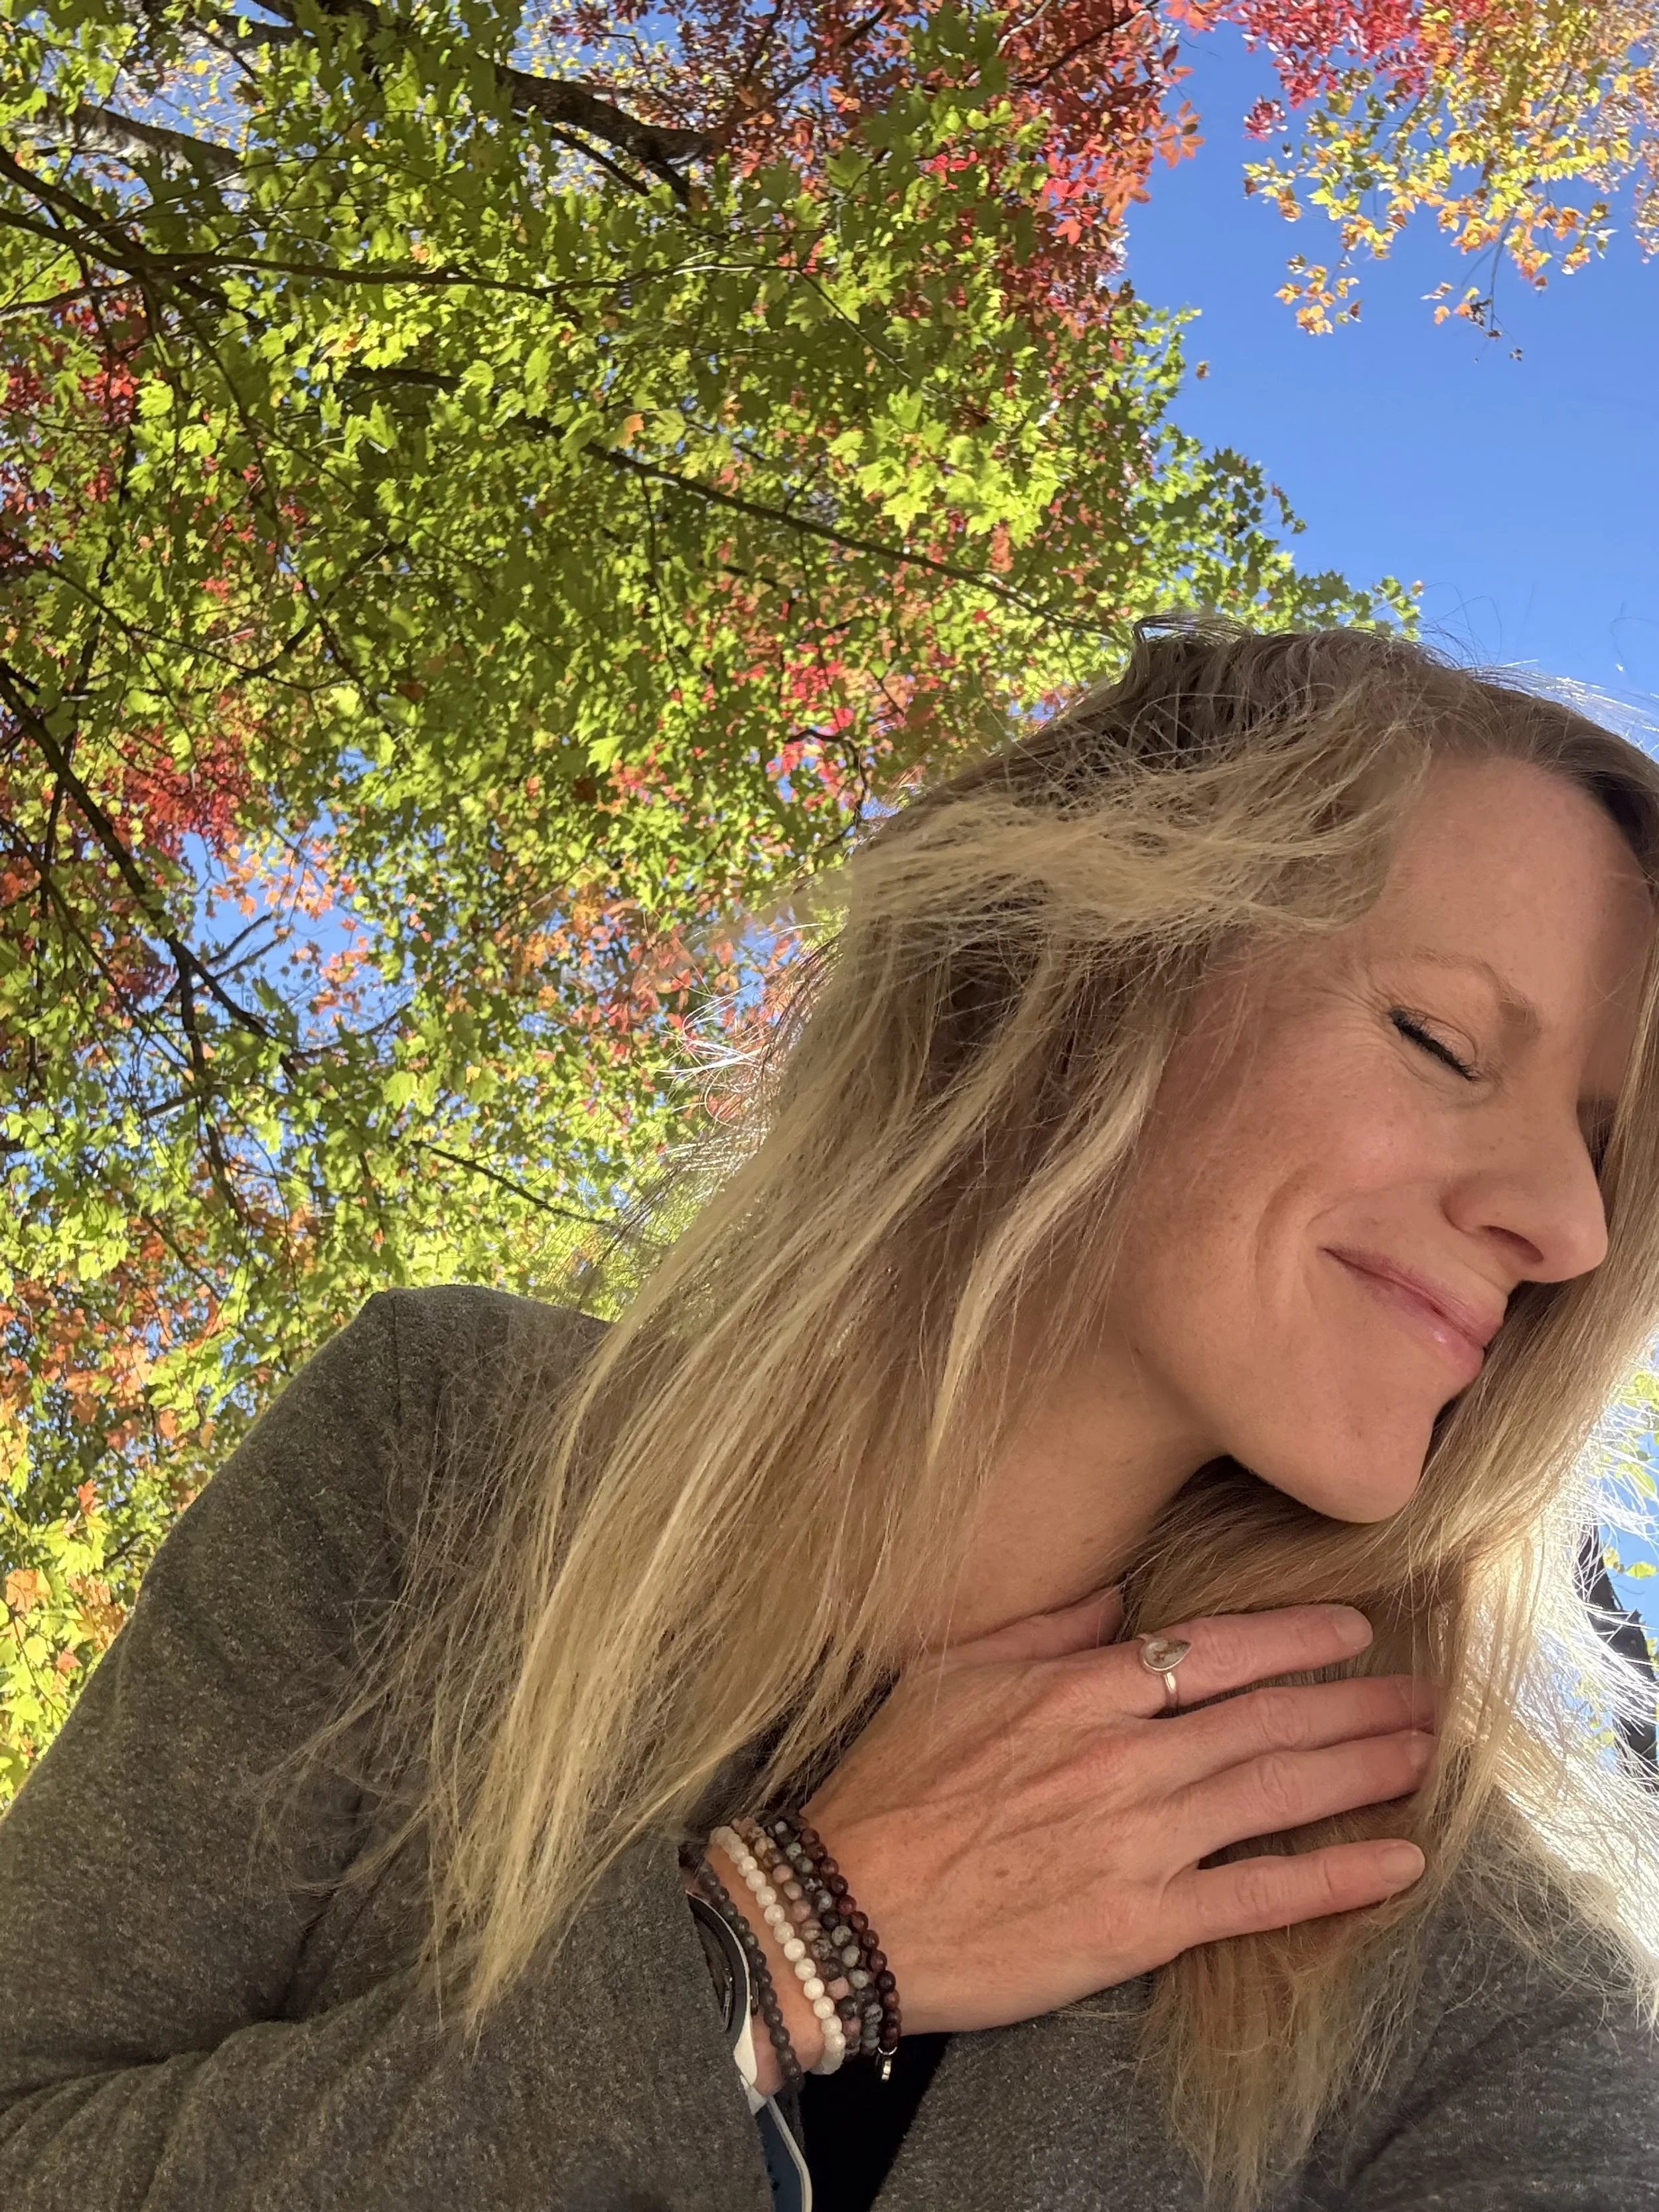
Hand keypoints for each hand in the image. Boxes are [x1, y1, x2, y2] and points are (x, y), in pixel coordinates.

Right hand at [799, 1591, 1434, 2037]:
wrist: (843, 1908)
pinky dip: (1335, 1878)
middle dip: (1354, 1703)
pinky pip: (1258, 1897)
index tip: (1352, 1628)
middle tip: (1425, 1694)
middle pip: (1264, 1719)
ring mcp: (1135, 1841)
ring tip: (1424, 1754)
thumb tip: (1114, 1598)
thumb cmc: (888, 1785)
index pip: (1212, 1648)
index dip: (1294, 1637)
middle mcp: (1120, 1756)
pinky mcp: (1138, 1924)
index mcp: (1076, 1690)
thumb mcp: (950, 1672)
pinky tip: (1396, 1863)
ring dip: (1361, 1770)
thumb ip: (1042, 1627)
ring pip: (1275, 1794)